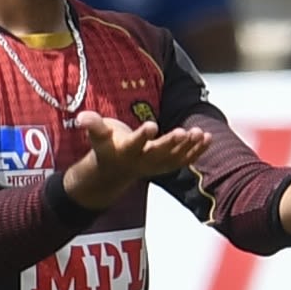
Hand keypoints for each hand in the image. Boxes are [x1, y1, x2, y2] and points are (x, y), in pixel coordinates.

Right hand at [64, 112, 211, 208]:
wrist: (114, 171)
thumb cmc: (107, 146)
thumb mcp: (99, 135)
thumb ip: (93, 125)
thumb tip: (81, 117)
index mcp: (125, 151)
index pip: (134, 143)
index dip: (142, 136)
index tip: (151, 125)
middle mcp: (142, 161)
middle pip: (158, 153)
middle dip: (170, 143)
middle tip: (182, 132)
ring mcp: (157, 165)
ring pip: (174, 158)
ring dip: (188, 147)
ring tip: (200, 133)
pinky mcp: (167, 166)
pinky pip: (184, 160)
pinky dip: (197, 151)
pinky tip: (209, 138)